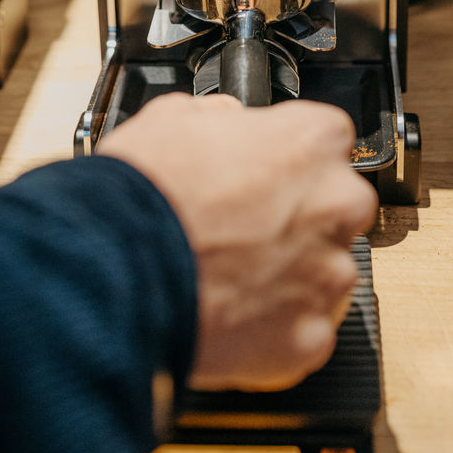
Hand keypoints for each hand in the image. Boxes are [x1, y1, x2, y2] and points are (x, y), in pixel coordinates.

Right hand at [98, 93, 376, 390]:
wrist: (114, 269)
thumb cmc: (145, 191)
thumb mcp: (174, 116)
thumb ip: (221, 117)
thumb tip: (227, 121)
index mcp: (311, 140)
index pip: (326, 139)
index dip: (289, 157)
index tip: (267, 173)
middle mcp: (334, 203)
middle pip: (338, 205)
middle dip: (302, 216)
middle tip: (248, 228)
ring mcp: (327, 274)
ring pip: (326, 271)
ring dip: (292, 274)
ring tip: (233, 277)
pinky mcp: (310, 336)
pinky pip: (306, 329)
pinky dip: (277, 327)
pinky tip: (234, 315)